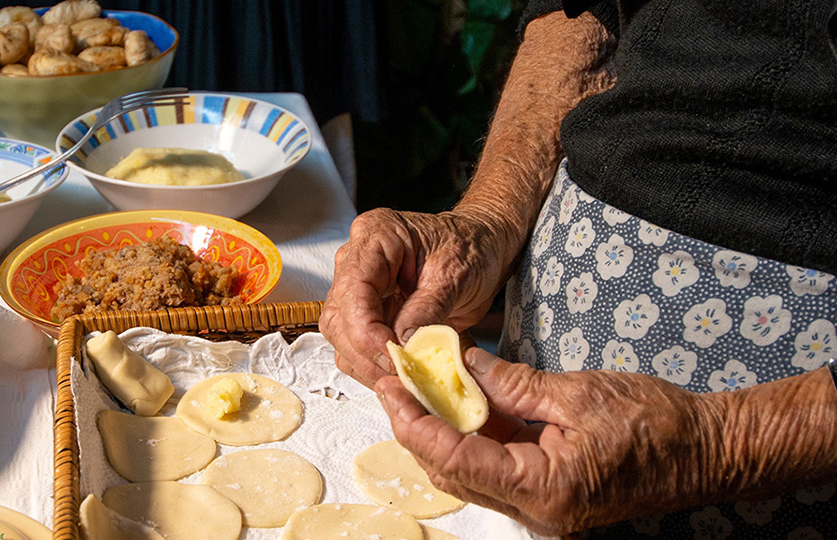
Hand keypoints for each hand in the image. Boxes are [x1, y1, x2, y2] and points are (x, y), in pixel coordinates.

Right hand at [320, 208, 511, 387]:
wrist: (484, 247)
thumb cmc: (471, 247)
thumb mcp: (456, 274)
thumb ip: (428, 309)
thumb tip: (403, 344)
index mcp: (375, 236)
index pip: (352, 290)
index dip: (366, 330)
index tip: (392, 355)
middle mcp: (357, 261)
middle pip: (339, 318)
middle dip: (366, 353)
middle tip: (401, 373)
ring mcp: (360, 289)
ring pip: (342, 338)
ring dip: (368, 365)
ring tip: (404, 377)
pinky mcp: (369, 312)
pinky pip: (357, 347)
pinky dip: (375, 366)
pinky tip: (401, 372)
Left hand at [376, 348, 725, 535]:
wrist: (709, 452)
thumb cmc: (658, 424)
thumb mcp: (577, 393)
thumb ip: (512, 384)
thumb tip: (462, 366)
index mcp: (543, 489)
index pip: (454, 458)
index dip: (414, 422)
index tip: (390, 387)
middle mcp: (537, 511)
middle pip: (452, 472)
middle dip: (418, 427)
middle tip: (396, 383)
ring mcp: (542, 509)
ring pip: (470, 473)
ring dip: (443, 432)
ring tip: (420, 387)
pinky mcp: (548, 496)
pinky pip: (496, 469)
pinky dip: (474, 437)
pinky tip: (460, 403)